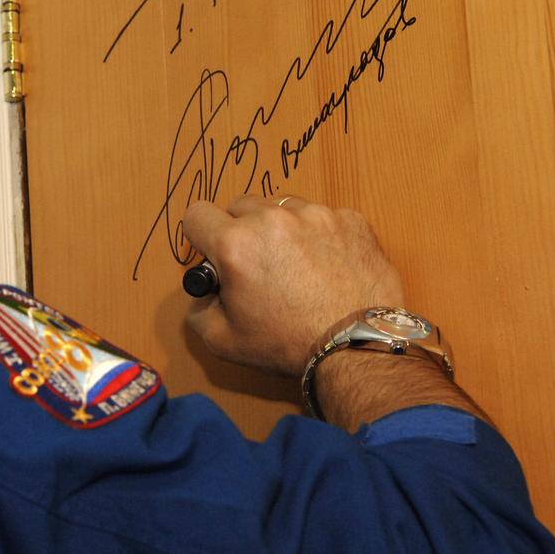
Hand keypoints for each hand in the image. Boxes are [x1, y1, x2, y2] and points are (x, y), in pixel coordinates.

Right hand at [181, 195, 404, 377]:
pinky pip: (322, 216)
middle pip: (240, 205)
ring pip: (282, 207)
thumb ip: (198, 308)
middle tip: (258, 265)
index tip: (215, 253)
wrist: (357, 348)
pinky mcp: (349, 219)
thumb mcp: (222, 340)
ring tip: (296, 265)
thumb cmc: (288, 345)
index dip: (202, 236)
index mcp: (235, 244)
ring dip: (281, 229)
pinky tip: (326, 266)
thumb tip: (205, 289)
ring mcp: (315, 215)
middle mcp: (272, 219)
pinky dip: (318, 235)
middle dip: (242, 230)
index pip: (197, 214)